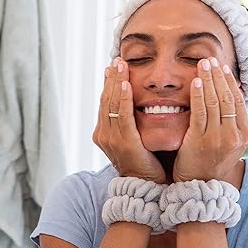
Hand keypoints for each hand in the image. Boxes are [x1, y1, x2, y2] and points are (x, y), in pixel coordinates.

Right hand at [93, 58, 166, 183]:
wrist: (144, 187)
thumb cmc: (143, 163)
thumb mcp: (133, 139)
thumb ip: (130, 124)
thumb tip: (138, 105)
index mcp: (104, 133)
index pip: (105, 103)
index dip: (109, 84)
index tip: (113, 67)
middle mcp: (103, 135)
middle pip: (105, 100)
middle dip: (110, 79)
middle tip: (116, 60)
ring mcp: (111, 139)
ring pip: (111, 105)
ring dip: (116, 83)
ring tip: (120, 66)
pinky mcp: (124, 142)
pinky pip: (122, 116)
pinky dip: (122, 99)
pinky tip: (125, 85)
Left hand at [173, 57, 247, 182]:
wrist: (198, 188)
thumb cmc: (208, 163)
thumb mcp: (226, 143)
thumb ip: (228, 124)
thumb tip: (228, 97)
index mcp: (244, 135)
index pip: (238, 101)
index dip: (230, 82)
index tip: (223, 67)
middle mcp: (234, 135)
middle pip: (227, 98)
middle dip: (219, 76)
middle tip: (211, 59)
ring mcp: (218, 138)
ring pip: (215, 102)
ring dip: (209, 80)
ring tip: (203, 64)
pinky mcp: (200, 141)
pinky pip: (200, 112)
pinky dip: (199, 95)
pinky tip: (196, 82)